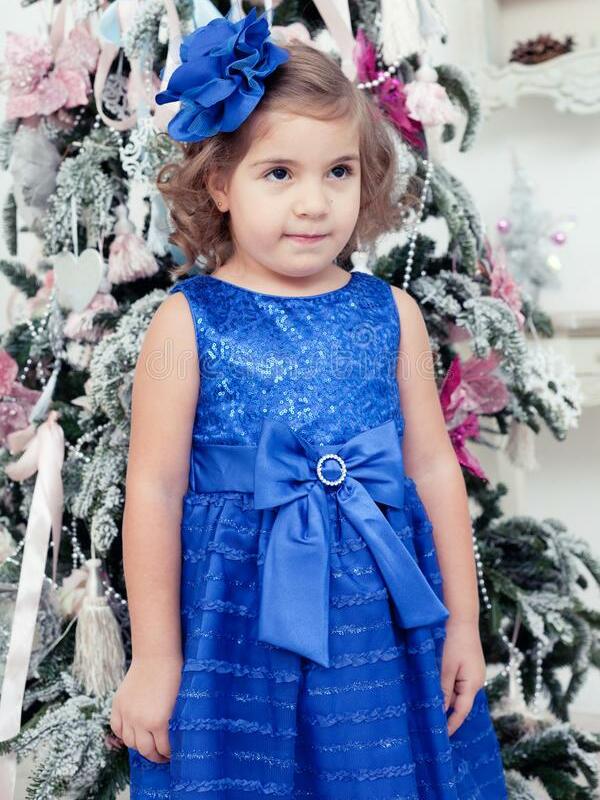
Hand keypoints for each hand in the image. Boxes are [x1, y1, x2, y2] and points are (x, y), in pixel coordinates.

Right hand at [110, 655, 182, 762]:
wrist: (156, 656)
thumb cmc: (175, 676)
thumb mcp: (179, 703)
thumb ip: (174, 724)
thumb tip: (174, 741)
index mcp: (159, 722)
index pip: (164, 749)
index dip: (170, 754)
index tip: (174, 754)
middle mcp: (140, 721)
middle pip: (145, 750)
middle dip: (156, 755)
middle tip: (163, 755)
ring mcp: (127, 714)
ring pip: (130, 742)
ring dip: (139, 746)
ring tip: (148, 744)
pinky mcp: (118, 705)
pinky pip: (117, 728)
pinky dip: (124, 734)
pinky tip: (133, 733)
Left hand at [440, 618, 486, 736]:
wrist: (460, 616)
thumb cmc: (453, 640)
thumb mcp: (445, 667)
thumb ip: (443, 689)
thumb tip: (440, 711)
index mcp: (473, 684)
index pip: (461, 711)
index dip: (451, 725)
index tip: (440, 737)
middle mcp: (475, 681)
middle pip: (459, 703)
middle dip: (446, 714)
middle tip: (429, 725)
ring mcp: (472, 673)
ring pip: (456, 693)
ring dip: (444, 700)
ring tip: (427, 709)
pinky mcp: (466, 666)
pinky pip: (456, 683)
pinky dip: (445, 688)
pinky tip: (433, 689)